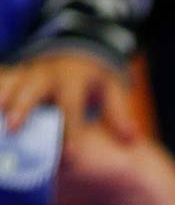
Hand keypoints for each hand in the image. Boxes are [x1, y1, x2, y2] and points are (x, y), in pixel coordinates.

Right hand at [0, 49, 138, 141]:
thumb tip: (131, 138)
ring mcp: (27, 70)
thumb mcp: (112, 89)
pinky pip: (0, 77)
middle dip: (22, 108)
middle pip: (33, 89)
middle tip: (13, 129)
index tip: (69, 154)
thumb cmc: (95, 79)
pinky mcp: (14, 72)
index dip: (70, 128)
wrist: (76, 50)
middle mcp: (47, 72)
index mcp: (74, 78)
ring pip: (10, 82)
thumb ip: (118, 112)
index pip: (72, 105)